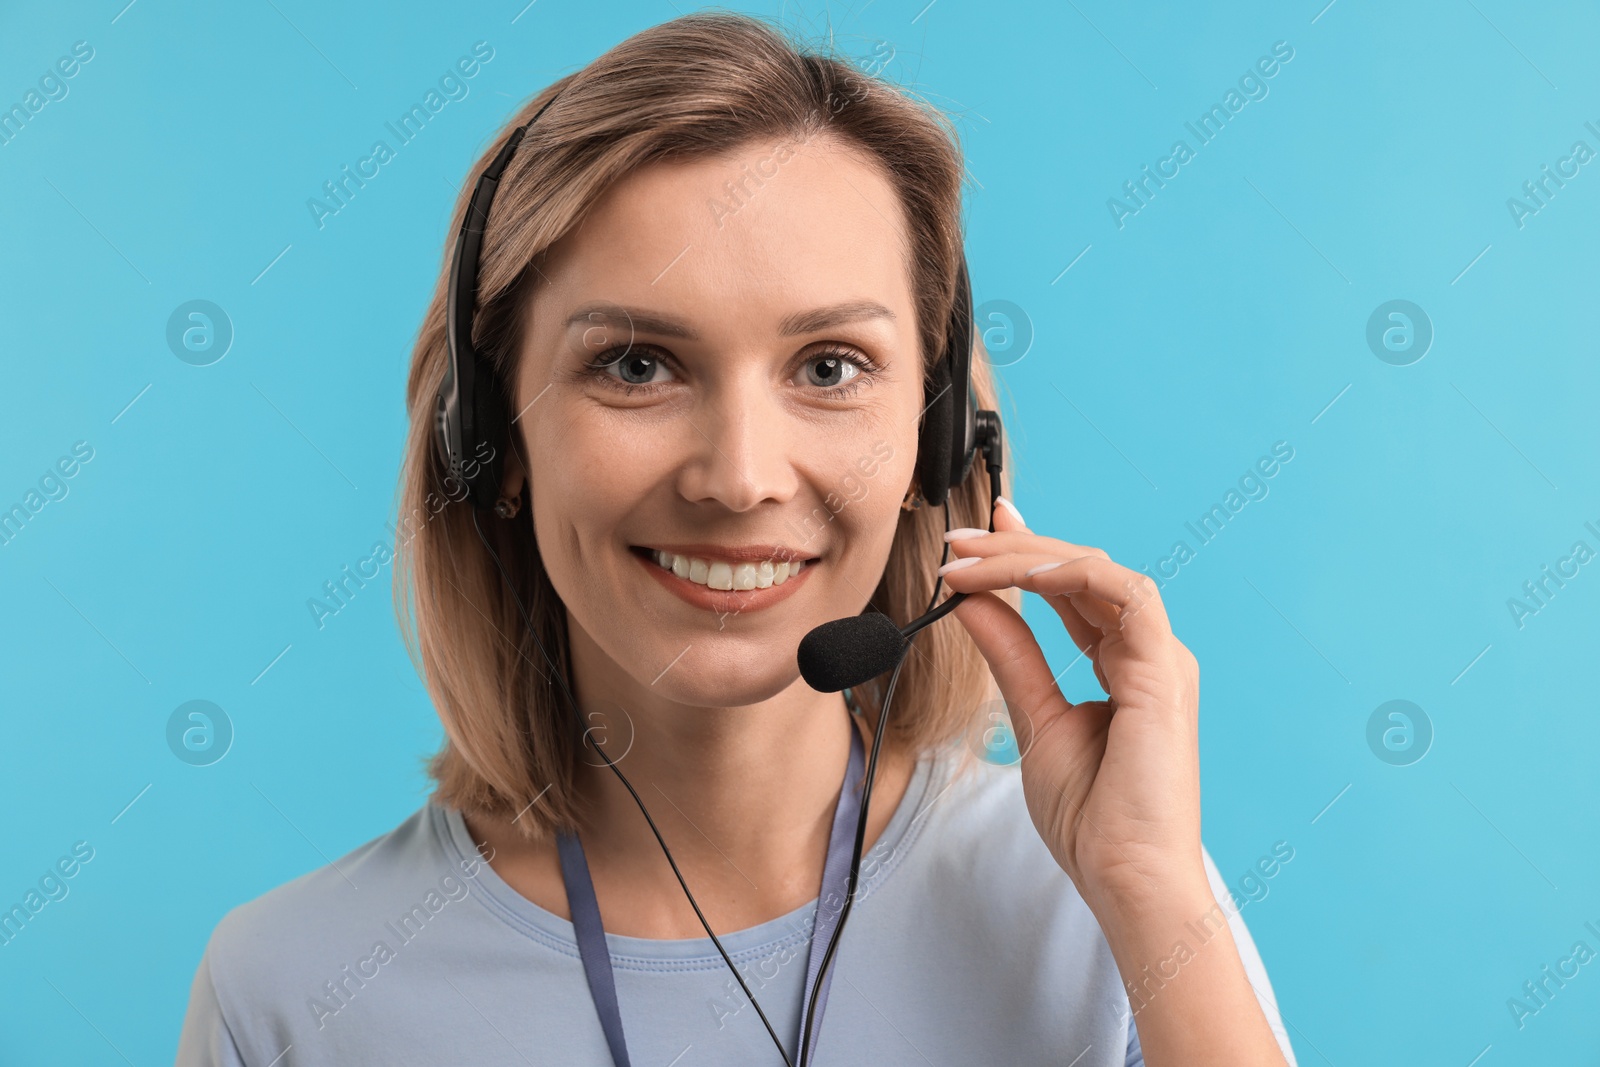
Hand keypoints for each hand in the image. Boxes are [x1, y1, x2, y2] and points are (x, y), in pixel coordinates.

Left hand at [938, 496, 1205, 910]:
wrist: (1125, 875)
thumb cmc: (1091, 818)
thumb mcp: (1034, 720)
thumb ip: (1010, 657)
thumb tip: (969, 604)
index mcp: (1125, 667)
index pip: (1075, 591)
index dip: (1028, 553)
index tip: (977, 536)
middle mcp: (1148, 654)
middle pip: (1083, 572)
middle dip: (1017, 547)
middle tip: (959, 538)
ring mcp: (1162, 658)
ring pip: (1098, 572)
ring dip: (1031, 557)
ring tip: (971, 558)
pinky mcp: (1164, 669)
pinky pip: (1123, 594)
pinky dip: (1071, 575)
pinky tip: (1022, 574)